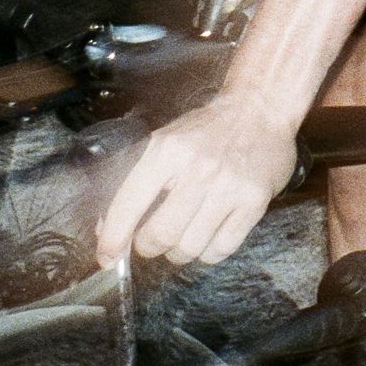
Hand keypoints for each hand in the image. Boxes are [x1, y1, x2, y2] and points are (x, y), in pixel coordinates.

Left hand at [96, 92, 299, 265]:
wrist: (259, 108)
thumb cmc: (206, 130)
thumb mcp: (166, 142)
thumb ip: (137, 181)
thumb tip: (108, 228)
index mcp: (167, 151)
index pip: (128, 204)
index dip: (113, 238)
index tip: (106, 257)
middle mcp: (197, 169)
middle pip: (161, 235)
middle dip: (150, 247)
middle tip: (152, 242)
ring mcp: (229, 187)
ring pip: (191, 247)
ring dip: (180, 252)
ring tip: (184, 236)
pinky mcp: (254, 202)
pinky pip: (221, 249)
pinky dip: (209, 253)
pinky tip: (208, 236)